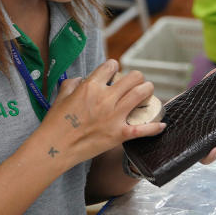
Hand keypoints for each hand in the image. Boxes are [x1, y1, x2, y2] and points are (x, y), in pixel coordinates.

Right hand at [35, 60, 163, 168]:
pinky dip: (155, 127)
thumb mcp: (60, 97)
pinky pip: (143, 129)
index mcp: (91, 86)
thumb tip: (82, 79)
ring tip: (147, 93)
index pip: (112, 65)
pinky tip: (161, 124)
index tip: (115, 73)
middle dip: (137, 78)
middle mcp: (106, 98)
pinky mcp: (119, 134)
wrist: (54, 148)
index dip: (114, 67)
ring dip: (147, 91)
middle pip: (134, 77)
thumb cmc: (55, 123)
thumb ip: (73, 84)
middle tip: (136, 84)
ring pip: (141, 93)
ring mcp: (114, 116)